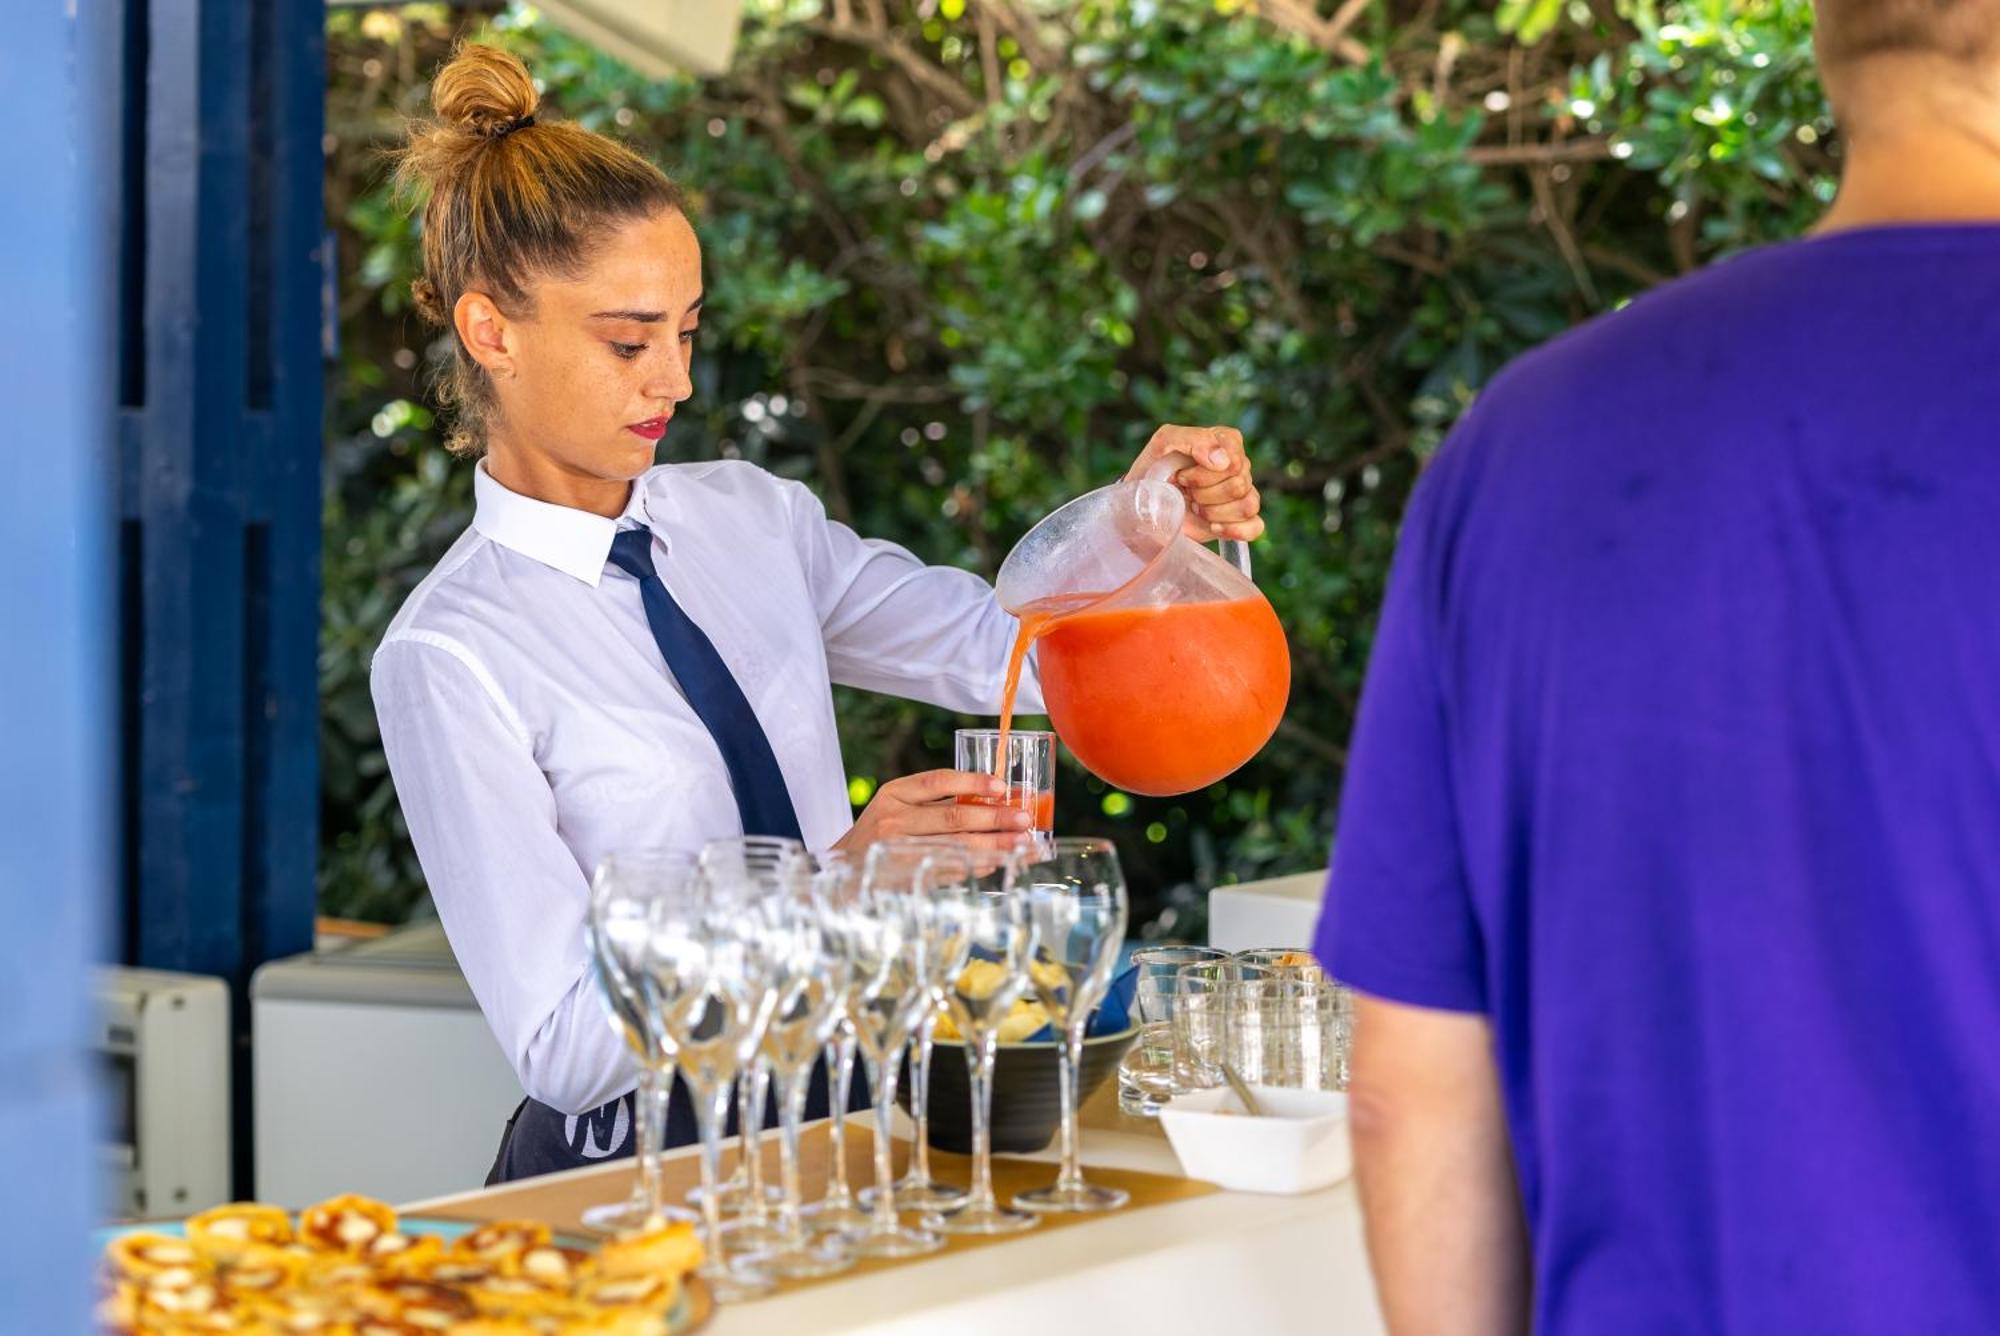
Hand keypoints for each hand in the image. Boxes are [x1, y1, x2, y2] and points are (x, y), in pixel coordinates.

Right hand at [832, 769, 1034, 852]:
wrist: (843, 872)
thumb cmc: (879, 833)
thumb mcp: (896, 806)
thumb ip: (933, 802)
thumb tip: (992, 801)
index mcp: (893, 794)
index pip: (937, 781)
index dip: (971, 782)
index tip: (1001, 787)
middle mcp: (893, 820)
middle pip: (953, 817)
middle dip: (994, 819)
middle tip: (1024, 820)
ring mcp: (899, 851)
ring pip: (956, 847)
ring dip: (993, 847)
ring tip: (1021, 845)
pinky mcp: (906, 877)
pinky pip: (949, 870)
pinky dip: (975, 867)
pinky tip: (997, 864)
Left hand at [1125, 423, 1264, 543]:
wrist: (1145, 503)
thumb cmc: (1155, 470)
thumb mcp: (1163, 443)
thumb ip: (1192, 439)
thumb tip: (1221, 459)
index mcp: (1226, 442)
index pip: (1234, 460)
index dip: (1204, 473)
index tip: (1181, 475)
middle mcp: (1239, 466)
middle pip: (1238, 484)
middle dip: (1204, 493)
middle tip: (1186, 492)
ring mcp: (1243, 494)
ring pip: (1247, 505)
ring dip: (1213, 511)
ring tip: (1195, 507)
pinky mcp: (1241, 521)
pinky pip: (1256, 527)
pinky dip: (1233, 530)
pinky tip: (1212, 526)